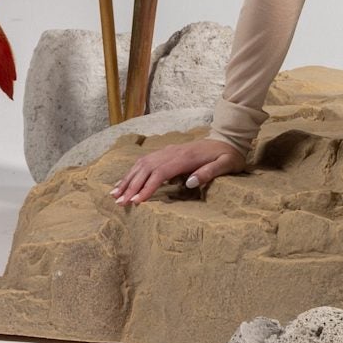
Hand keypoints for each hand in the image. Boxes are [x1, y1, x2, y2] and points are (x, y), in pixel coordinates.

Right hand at [111, 137, 246, 205]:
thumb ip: (210, 172)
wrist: (228, 139)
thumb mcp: (227, 164)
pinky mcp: (167, 151)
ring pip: (142, 164)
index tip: (136, 202)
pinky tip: (124, 181)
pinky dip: (132, 171)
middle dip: (131, 186)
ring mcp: (168, 150)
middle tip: (119, 203)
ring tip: (114, 194)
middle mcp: (172, 151)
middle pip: (146, 168)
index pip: (161, 173)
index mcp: (186, 157)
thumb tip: (191, 182)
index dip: (147, 187)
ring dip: (127, 178)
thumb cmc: (228, 156)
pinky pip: (145, 161)